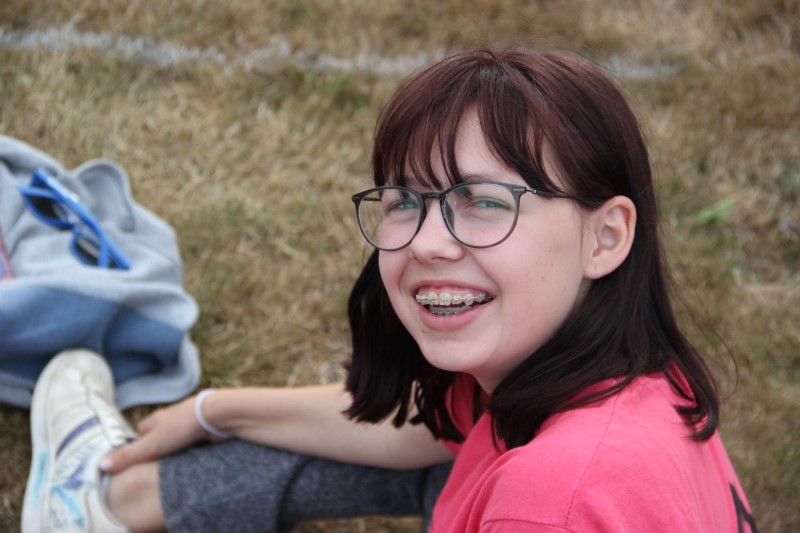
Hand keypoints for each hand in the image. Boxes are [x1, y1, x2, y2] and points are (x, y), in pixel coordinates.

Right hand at [100, 394, 220, 473]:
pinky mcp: (204, 429)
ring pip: (177, 438)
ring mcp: (188, 422)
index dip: (136, 446)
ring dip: (174, 449)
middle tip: (152, 465)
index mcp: (156, 419)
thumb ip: (128, 456)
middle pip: (159, 435)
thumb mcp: (151, 445)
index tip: (134, 461)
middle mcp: (171, 418)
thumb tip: (101, 466)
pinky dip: (190, 448)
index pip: (140, 432)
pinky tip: (190, 458)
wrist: (218, 416)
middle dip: (156, 448)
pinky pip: (193, 441)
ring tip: (171, 465)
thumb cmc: (182, 427)